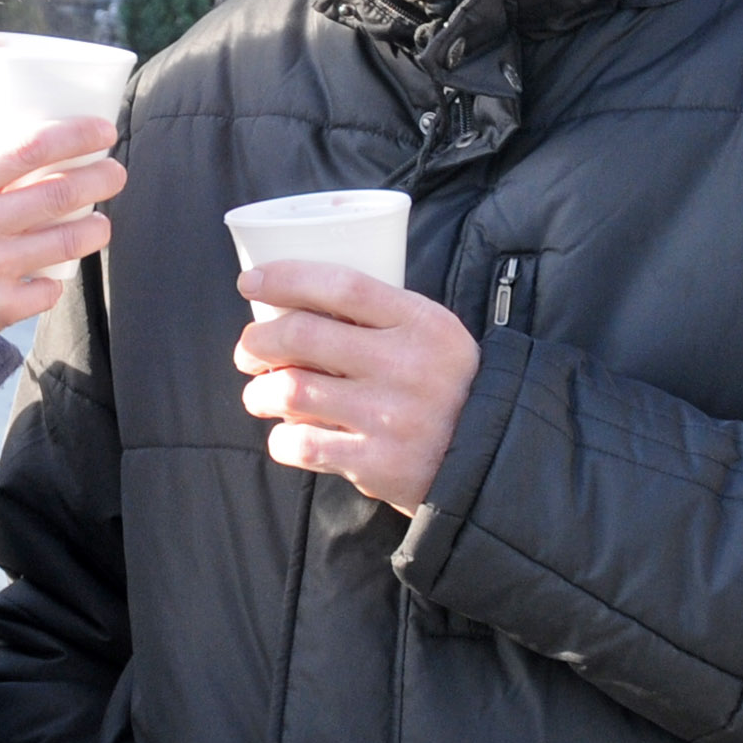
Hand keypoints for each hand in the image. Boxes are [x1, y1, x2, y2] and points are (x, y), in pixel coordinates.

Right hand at [0, 117, 125, 330]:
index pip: (30, 146)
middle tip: (114, 173)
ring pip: (67, 241)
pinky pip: (48, 290)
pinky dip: (55, 281)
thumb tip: (31, 134)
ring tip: (99, 223)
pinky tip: (50, 272)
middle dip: (100, 178)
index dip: (76, 135)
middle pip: (59, 193)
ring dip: (95, 228)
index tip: (103, 130)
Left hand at [234, 261, 479, 515]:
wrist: (495, 460)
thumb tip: (294, 304)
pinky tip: (286, 435)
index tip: (250, 281)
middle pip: (302, 335)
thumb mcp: (433, 336)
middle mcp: (405, 365)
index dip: (286, 278)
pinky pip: (303, 445)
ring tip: (259, 396)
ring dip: (259, 392)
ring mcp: (390, 416)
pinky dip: (281, 439)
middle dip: (257, 340)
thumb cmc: (448, 387)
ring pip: (291, 390)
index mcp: (421, 323)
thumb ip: (379, 315)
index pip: (341, 285)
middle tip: (247, 351)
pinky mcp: (379, 464)